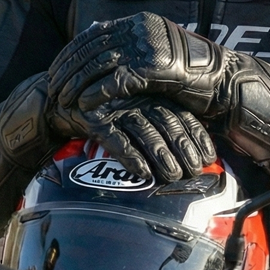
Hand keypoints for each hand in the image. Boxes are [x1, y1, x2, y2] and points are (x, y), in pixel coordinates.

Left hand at [46, 13, 269, 165]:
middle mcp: (143, 28)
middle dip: (67, 69)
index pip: (94, 35)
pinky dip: (97, 93)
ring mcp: (150, 45)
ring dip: (76, 83)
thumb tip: (98, 33)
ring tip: (61, 100)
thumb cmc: (191, 78)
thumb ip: (129, 50)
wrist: (226, 85)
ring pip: (100, 64)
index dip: (71, 54)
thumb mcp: (156, 58)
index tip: (54, 72)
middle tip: (50, 89)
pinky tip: (83, 106)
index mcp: (140, 22)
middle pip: (92, 47)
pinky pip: (118, 80)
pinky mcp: (156, 67)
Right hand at [70, 97, 216, 182]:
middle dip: (183, 149)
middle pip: (167, 123)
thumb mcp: (136, 112)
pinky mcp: (93, 119)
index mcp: (151, 93)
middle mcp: (135, 98)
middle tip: (194, 171)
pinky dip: (130, 156)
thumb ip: (160, 125)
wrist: (60, 101)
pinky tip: (143, 173)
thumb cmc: (107, 111)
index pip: (180, 114)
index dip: (196, 136)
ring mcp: (114, 107)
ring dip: (161, 154)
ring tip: (173, 175)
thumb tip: (191, 154)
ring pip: (144, 130)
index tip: (209, 157)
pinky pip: (115, 139)